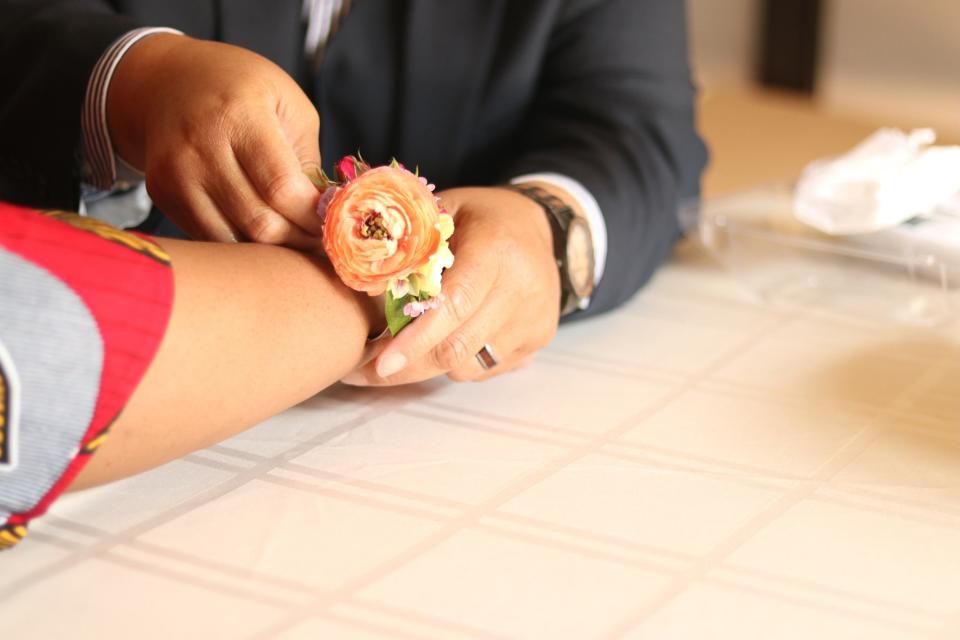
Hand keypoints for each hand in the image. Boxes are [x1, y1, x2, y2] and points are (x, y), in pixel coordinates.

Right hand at [108, 34, 321, 246]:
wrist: (168, 81)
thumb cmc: (241, 89)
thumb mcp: (288, 104)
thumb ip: (306, 159)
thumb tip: (326, 214)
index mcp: (241, 115)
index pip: (282, 188)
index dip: (314, 217)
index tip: (333, 222)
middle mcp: (202, 146)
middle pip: (260, 222)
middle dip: (298, 239)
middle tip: (319, 239)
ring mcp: (176, 173)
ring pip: (234, 240)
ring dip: (271, 250)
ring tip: (293, 238)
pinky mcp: (162, 193)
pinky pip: (210, 238)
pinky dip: (241, 245)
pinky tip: (260, 233)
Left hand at [342, 186, 561, 384]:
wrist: (545, 228)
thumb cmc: (482, 218)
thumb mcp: (444, 212)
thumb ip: (409, 246)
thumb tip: (363, 288)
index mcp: (495, 249)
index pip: (454, 305)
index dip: (414, 339)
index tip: (378, 363)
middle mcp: (521, 288)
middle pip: (457, 346)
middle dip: (407, 365)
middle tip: (365, 370)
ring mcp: (534, 319)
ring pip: (467, 366)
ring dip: (428, 365)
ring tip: (403, 351)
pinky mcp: (538, 339)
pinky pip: (484, 369)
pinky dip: (456, 363)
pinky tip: (445, 340)